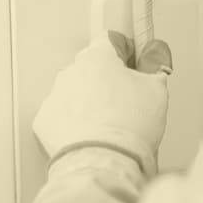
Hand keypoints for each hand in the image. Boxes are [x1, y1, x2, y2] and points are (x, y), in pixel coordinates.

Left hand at [33, 32, 169, 176]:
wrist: (104, 161)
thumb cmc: (129, 127)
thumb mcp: (157, 90)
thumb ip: (155, 66)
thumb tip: (155, 55)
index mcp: (97, 57)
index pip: (111, 40)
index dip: (126, 53)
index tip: (134, 65)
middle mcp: (71, 72)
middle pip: (91, 68)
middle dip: (106, 80)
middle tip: (126, 102)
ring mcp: (55, 96)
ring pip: (75, 92)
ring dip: (88, 102)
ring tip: (109, 125)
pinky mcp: (45, 120)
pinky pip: (61, 115)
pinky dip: (73, 123)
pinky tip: (90, 136)